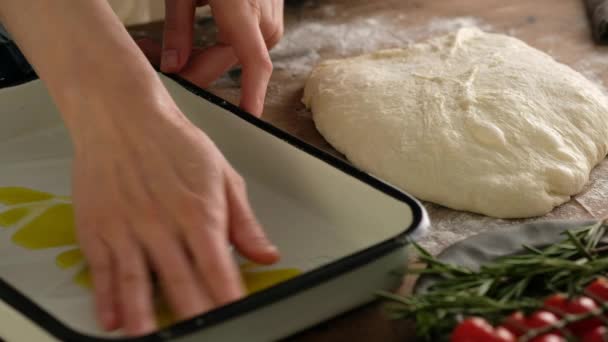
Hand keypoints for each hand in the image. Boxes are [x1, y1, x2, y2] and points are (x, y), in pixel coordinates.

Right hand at [72, 103, 279, 334]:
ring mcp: (127, 227)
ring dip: (143, 315)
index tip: (236, 315)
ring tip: (148, 338)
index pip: (218, 267)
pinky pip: (101, 269)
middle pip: (181, 281)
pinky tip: (111, 319)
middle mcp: (163, 224)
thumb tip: (266, 254)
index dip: (228, 297)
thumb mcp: (222, 175)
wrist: (122, 114)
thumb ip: (244, 221)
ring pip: (136, 281)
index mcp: (199, 212)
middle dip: (193, 314)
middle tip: (201, 335)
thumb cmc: (174, 141)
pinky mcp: (97, 226)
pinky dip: (105, 297)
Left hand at [138, 0, 283, 116]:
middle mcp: (264, 19)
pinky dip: (217, 46)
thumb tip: (172, 67)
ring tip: (163, 51)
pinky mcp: (268, 19)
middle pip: (229, 62)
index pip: (254, 64)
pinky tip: (190, 44)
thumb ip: (178, 28)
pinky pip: (243, 44)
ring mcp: (270, 19)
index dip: (252, 95)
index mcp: (243, 10)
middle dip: (194, 69)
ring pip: (235, 55)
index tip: (247, 118)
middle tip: (154, 65)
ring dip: (203, 58)